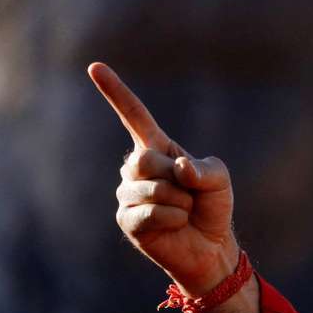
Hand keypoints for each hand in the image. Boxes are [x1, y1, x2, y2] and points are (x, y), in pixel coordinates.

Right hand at [89, 62, 258, 312]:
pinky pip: (149, 212)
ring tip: (184, 211)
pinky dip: (172, 218)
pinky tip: (175, 224)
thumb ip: (204, 167)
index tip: (94, 66)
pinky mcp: (127, 220)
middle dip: (175, 177)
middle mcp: (136, 168)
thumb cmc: (213, 207)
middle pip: (144, 158)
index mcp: (158, 148)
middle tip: (188, 192)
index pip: (134, 115)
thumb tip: (178, 167)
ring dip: (179, 200)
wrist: (211, 245)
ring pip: (149, 187)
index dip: (115, 92)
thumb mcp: (219, 178)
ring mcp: (128, 194)